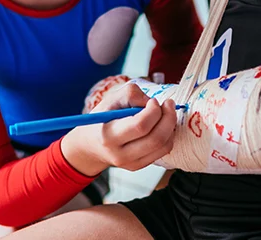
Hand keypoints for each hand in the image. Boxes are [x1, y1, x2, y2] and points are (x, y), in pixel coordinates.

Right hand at [61, 83, 176, 175]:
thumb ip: (131, 94)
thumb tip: (152, 103)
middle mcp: (120, 154)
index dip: (153, 111)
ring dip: (170, 126)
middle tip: (168, 104)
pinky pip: (163, 151)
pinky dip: (168, 135)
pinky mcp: (139, 166)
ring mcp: (130, 163)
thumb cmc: (102, 119)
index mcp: (109, 135)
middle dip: (168, 117)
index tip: (153, 100)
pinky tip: (163, 125)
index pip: (140, 126)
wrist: (90, 146)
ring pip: (163, 146)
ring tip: (166, 112)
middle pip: (156, 138)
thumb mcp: (110, 100)